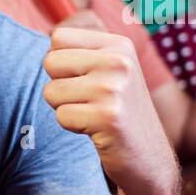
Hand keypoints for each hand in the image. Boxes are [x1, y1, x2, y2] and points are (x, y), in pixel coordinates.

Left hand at [44, 15, 178, 194]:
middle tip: (87, 101)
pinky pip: (61, 116)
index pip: (58, 37)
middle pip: (50, 62)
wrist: (148, 158)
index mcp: (119, 45)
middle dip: (59, 86)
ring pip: (51, 92)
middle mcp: (119, 61)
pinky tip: (96, 129)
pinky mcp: (108, 116)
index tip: (85, 80)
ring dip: (65, 108)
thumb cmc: (116, 112)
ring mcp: (115, 88)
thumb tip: (47, 36)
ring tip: (93, 115)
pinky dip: (72, 127)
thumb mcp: (109, 71)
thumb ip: (81, 52)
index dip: (61, 64)